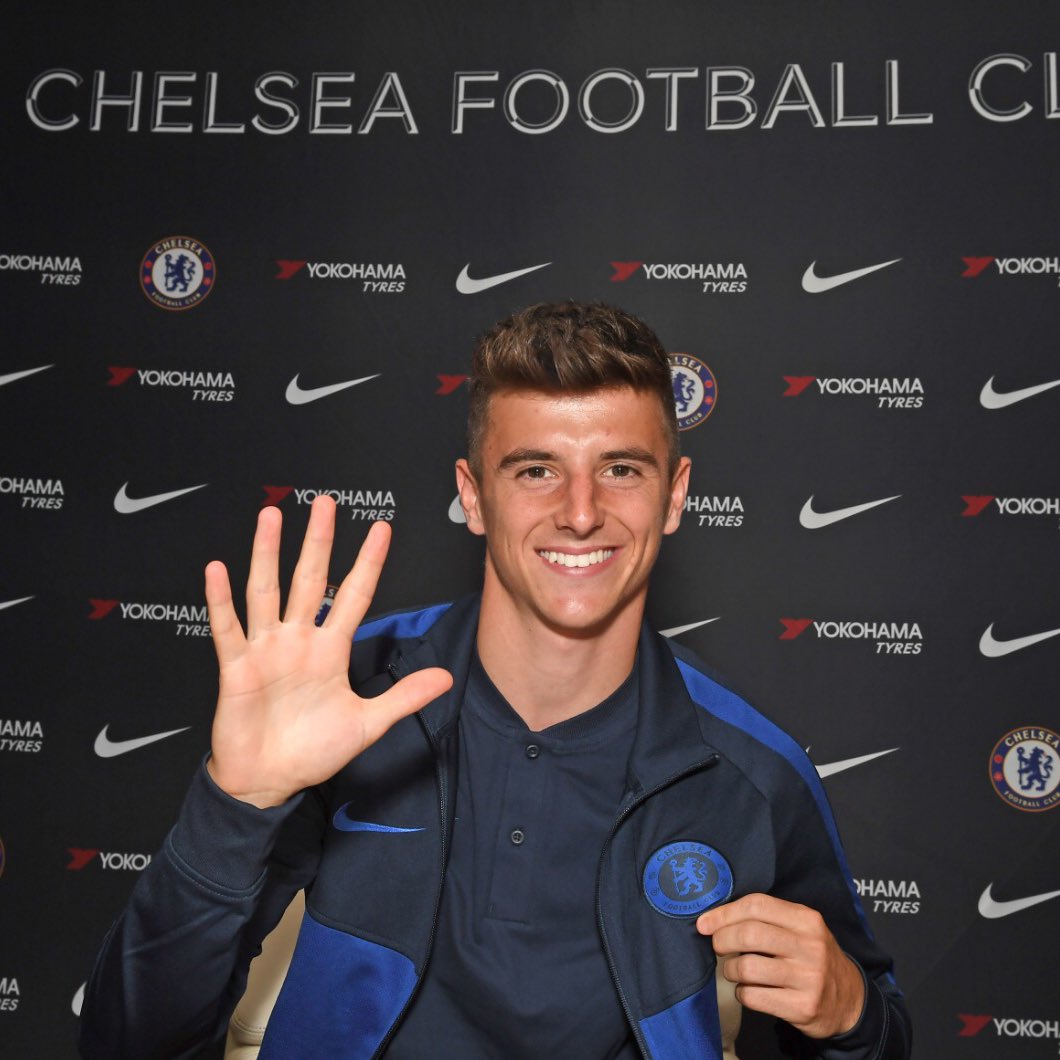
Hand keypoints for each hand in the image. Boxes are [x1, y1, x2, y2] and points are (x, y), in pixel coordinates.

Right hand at [203, 496, 452, 808]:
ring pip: (267, 591)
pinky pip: (228, 628)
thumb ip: (403, 696)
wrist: (268, 782)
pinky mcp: (236, 667)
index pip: (354, 595)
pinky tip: (218, 569)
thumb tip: (446, 678)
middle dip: (319, 542)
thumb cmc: (313, 752)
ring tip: (271, 517)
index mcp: (331, 650)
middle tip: (325, 504)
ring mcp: (266, 649)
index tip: (382, 529)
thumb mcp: (367, 723)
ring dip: (267, 554)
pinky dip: (221, 600)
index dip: (368, 563)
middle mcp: (299, 640)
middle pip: (309, 580)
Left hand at [697, 893, 864, 1039]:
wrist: (849, 1000)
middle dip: (722, 940)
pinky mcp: (803, 1007)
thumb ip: (767, 919)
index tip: (705, 923)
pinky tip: (748, 990)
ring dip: (730, 970)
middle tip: (717, 947)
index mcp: (807, 919)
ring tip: (733, 971)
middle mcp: (810, 946)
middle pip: (749, 934)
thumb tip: (716, 917)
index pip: (757, 905)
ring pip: (747, 968)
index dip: (724, 913)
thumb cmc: (811, 957)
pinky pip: (754, 997)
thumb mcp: (800, 929)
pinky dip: (742, 993)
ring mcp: (808, 978)